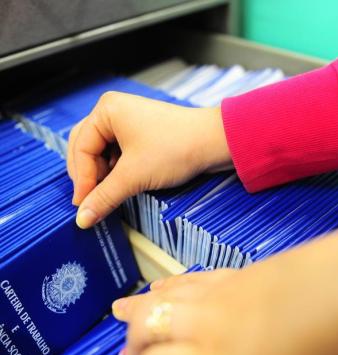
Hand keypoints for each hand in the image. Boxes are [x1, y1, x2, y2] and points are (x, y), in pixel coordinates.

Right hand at [67, 92, 231, 227]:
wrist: (214, 142)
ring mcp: (128, 121)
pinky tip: (121, 183)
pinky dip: (116, 170)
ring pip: (102, 152)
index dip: (81, 179)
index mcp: (106, 111)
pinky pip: (118, 153)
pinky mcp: (141, 133)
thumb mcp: (134, 175)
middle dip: (88, 175)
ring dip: (102, 174)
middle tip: (91, 200)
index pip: (81, 148)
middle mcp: (114, 111)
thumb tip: (83, 219)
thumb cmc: (175, 148)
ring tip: (108, 192)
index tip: (83, 205)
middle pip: (86, 147)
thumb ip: (104, 198)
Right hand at [112, 216, 337, 354]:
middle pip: (149, 327)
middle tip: (124, 354)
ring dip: (142, 307)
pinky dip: (170, 285)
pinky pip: (191, 279)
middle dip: (133, 341)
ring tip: (124, 310)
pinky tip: (162, 286)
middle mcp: (205, 330)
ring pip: (164, 298)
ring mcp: (219, 297)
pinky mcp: (234, 276)